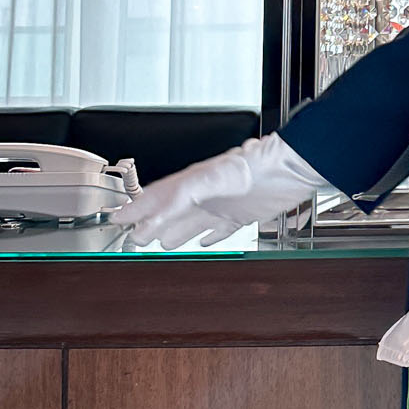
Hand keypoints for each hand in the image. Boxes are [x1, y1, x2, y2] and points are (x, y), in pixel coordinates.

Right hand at [115, 134, 332, 248]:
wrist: (289, 169)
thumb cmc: (255, 165)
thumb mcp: (210, 179)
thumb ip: (180, 197)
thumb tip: (154, 218)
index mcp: (192, 182)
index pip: (157, 198)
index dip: (137, 209)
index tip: (119, 218)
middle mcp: (205, 195)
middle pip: (171, 213)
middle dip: (150, 224)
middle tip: (132, 235)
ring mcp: (223, 206)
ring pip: (192, 223)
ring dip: (174, 233)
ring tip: (160, 243)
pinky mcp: (242, 216)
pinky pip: (220, 231)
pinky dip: (209, 238)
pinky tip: (204, 243)